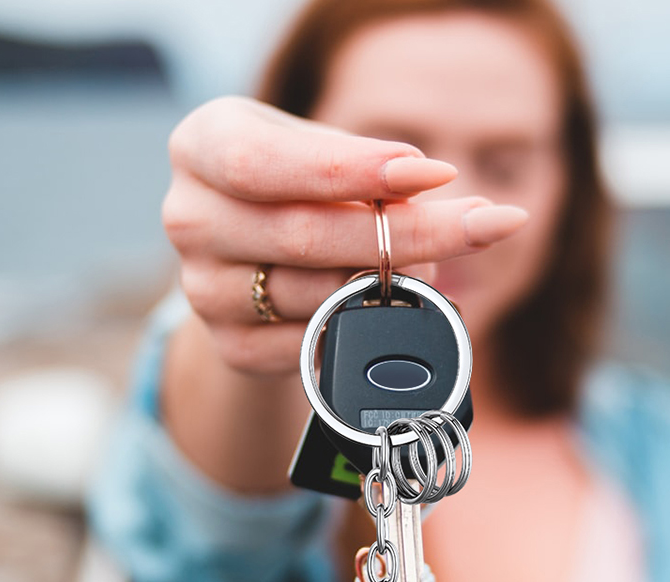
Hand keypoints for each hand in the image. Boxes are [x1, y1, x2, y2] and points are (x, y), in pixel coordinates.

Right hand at [160, 96, 528, 376]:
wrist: (249, 251)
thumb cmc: (294, 182)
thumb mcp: (320, 151)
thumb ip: (364, 171)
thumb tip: (437, 206)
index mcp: (202, 147)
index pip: (267, 163)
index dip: (354, 171)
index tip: (437, 175)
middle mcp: (189, 219)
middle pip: (303, 235)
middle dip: (406, 234)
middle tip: (481, 226)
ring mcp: (203, 290)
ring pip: (314, 296)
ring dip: (387, 285)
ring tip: (430, 266)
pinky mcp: (228, 345)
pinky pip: (306, 346)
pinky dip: (358, 328)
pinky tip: (385, 308)